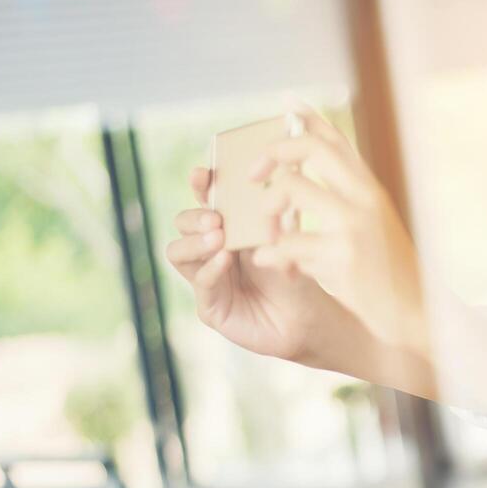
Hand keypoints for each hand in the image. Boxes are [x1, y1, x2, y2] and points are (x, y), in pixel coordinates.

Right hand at [164, 164, 350, 364]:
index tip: (202, 175)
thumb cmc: (297, 274)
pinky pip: (199, 283)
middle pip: (182, 223)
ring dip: (195, 242)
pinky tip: (224, 259)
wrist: (309, 318)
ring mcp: (206, 278)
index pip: (203, 200)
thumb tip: (278, 169)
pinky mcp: (209, 306)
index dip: (199, 185)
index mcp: (227, 228)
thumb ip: (275, 210)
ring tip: (218, 237)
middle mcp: (211, 250)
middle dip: (194, 216)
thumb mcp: (286, 237)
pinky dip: (210, 269)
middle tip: (215, 218)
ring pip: (177, 252)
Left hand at [247, 108, 431, 355]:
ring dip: (267, 207)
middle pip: (310, 147)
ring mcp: (354, 225)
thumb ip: (350, 197)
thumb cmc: (389, 273)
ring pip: (291, 189)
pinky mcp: (342, 258)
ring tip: (264, 230)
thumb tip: (314, 171)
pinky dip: (270, 252)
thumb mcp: (376, 225)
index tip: (285, 106)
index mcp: (371, 189)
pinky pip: (288, 243)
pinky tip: (266, 260)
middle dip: (274, 153)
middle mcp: (365, 198)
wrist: (415, 313)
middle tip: (254, 176)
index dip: (307, 117)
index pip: (336, 137)